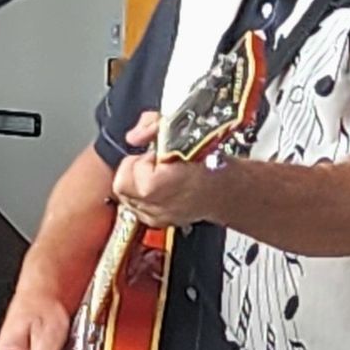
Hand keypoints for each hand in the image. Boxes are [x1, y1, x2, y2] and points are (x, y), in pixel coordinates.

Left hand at [113, 109, 216, 229]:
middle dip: (135, 171)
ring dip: (138, 184)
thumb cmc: (211, 162)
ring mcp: (156, 217)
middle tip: (156, 164)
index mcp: (153, 185)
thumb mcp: (180, 131)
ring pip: (128, 197)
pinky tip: (162, 188)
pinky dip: (145, 197)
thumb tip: (134, 136)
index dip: (142, 157)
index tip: (158, 154)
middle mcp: (153, 206)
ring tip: (160, 175)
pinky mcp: (160, 222)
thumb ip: (150, 127)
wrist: (228, 188)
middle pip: (121, 185)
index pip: (127, 168)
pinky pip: (139, 208)